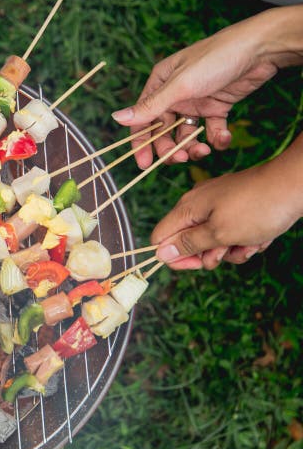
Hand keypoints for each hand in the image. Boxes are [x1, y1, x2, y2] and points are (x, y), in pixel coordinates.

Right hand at [111, 7, 302, 168]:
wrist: (261, 49)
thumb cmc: (216, 59)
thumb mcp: (180, 86)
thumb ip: (150, 107)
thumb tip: (116, 119)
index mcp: (160, 85)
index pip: (143, 120)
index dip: (142, 143)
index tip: (144, 164)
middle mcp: (175, 95)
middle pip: (164, 131)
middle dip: (170, 148)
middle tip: (179, 159)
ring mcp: (196, 102)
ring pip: (186, 134)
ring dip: (192, 146)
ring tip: (202, 151)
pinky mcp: (217, 107)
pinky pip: (210, 130)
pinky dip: (215, 138)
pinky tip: (222, 138)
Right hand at [151, 134, 302, 269]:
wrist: (296, 184)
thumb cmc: (257, 208)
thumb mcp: (219, 233)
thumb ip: (188, 244)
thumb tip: (159, 253)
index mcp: (187, 208)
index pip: (161, 238)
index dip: (174, 257)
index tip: (196, 264)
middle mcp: (198, 205)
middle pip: (189, 242)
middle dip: (209, 254)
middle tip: (227, 251)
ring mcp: (219, 205)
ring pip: (214, 240)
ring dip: (232, 250)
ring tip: (251, 243)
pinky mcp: (237, 207)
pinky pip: (232, 232)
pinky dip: (244, 240)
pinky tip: (260, 238)